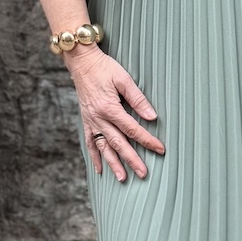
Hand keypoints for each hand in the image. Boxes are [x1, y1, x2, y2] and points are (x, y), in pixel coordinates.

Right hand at [67, 47, 163, 181]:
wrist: (81, 62)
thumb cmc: (104, 68)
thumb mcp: (123, 79)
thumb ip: (138, 99)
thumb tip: (152, 116)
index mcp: (110, 108)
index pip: (132, 129)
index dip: (147, 140)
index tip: (160, 150)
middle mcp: (99, 118)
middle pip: (119, 143)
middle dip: (132, 159)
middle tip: (143, 173)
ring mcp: (91, 121)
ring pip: (103, 147)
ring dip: (113, 164)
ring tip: (122, 178)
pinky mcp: (86, 121)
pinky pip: (90, 143)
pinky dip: (95, 157)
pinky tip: (100, 169)